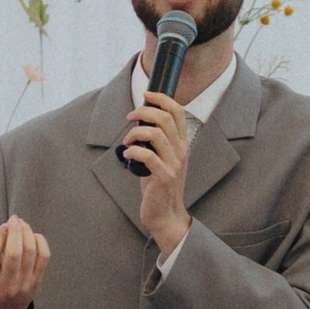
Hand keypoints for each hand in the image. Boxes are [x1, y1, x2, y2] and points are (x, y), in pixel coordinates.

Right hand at [0, 217, 50, 308]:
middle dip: (15, 230)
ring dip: (27, 232)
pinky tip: (34, 236)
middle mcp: (6, 283)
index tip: (2, 227)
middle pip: (14, 251)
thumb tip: (3, 228)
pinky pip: (44, 256)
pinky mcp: (37, 281)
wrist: (4, 308)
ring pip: (30, 251)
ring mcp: (24, 284)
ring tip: (22, 224)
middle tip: (14, 220)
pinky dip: (40, 241)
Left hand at [119, 88, 192, 256]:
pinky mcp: (164, 176)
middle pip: (165, 118)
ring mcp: (174, 163)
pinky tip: (127, 154)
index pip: (178, 111)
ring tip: (127, 139)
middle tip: (130, 117)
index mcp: (182, 143)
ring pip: (156, 133)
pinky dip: (133, 150)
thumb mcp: (163, 158)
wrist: (165, 214)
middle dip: (143, 112)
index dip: (162, 98)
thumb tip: (139, 121)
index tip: (147, 95)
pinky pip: (147, 155)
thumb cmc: (159, 185)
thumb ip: (156, 141)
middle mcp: (181, 150)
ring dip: (136, 132)